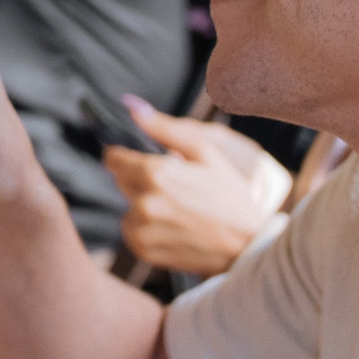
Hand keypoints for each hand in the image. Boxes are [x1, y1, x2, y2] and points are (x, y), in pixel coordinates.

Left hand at [103, 105, 292, 275]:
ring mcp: (142, 229)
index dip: (124, 155)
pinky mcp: (142, 249)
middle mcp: (144, 202)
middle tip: (172, 186)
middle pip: (120, 181)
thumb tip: (134, 109)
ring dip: (142, 204)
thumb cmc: (229, 195)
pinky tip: (172, 226)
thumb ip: (165, 129)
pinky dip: (145, 227)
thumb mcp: (205, 152)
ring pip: (126, 207)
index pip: (113, 158)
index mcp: (157, 173)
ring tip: (175, 209)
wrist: (245, 244)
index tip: (137, 158)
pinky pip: (131, 231)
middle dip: (139, 179)